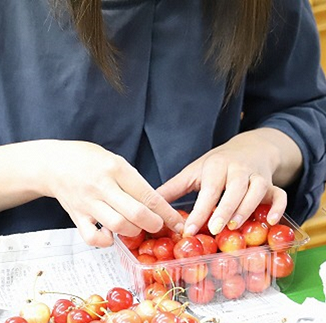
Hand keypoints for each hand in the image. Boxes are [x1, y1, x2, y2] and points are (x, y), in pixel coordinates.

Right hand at [36, 140, 184, 246]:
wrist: (53, 162)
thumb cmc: (89, 159)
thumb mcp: (116, 160)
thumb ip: (134, 181)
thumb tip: (156, 204)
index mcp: (116, 169)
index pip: (148, 194)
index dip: (166, 212)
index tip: (177, 222)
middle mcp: (102, 186)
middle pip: (135, 213)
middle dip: (153, 224)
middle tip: (158, 226)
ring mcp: (88, 202)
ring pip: (117, 225)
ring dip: (133, 231)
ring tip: (136, 228)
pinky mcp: (76, 216)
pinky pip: (92, 236)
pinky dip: (105, 241)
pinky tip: (112, 236)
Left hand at [157, 128, 301, 235]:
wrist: (250, 147)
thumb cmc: (217, 164)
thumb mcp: (194, 171)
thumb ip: (173, 188)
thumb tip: (146, 204)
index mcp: (216, 166)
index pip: (208, 190)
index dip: (199, 210)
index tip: (189, 230)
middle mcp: (238, 169)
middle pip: (234, 189)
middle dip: (225, 209)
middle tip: (214, 229)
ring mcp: (258, 176)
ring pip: (257, 190)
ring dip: (247, 208)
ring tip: (235, 226)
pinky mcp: (272, 183)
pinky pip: (280, 194)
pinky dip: (278, 207)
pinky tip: (271, 221)